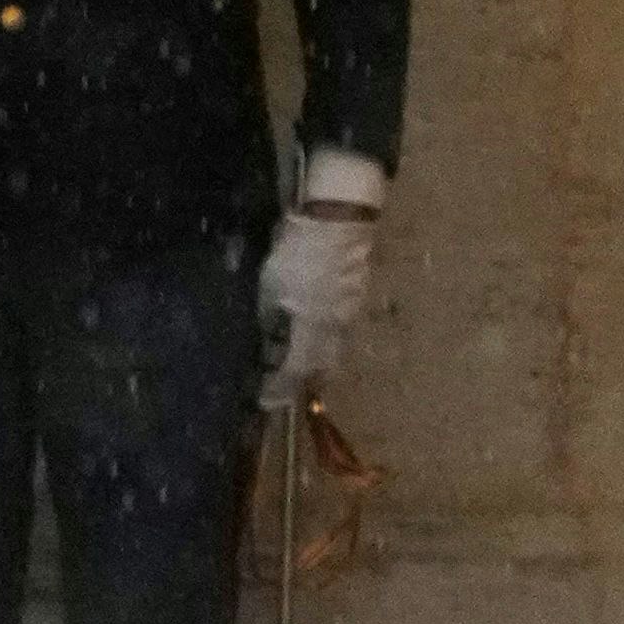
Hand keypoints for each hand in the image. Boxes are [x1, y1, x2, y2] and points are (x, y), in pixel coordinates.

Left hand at [257, 205, 378, 408]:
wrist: (339, 221)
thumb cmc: (298, 253)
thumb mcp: (271, 286)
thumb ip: (271, 318)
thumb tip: (270, 340)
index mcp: (311, 328)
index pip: (295, 371)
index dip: (280, 389)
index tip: (267, 402)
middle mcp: (334, 328)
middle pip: (321, 366)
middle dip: (304, 380)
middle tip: (286, 384)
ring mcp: (349, 312)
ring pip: (333, 348)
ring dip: (317, 359)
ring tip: (300, 358)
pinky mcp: (356, 296)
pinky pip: (339, 328)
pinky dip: (325, 336)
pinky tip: (315, 326)